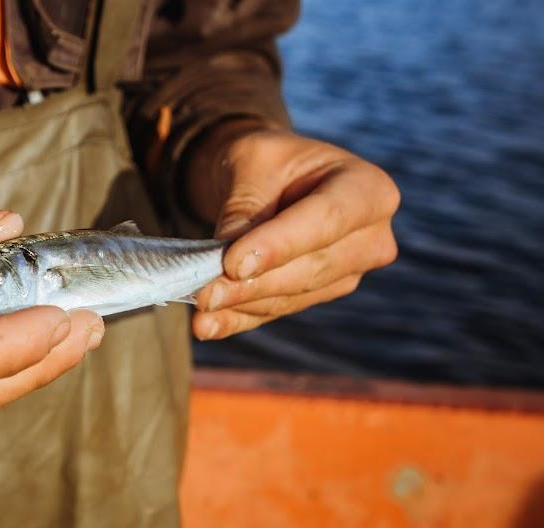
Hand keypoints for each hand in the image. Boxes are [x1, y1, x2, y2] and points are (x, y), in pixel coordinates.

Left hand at [184, 124, 399, 339]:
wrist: (271, 179)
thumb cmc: (268, 161)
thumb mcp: (252, 160)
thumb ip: (245, 206)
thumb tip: (227, 260)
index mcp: (368, 189)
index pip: (325, 221)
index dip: (279, 246)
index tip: (232, 264)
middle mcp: (370, 238)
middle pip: (309, 268)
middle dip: (252, 284)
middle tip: (203, 291)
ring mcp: (349, 273)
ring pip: (291, 296)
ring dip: (241, 303)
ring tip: (198, 303)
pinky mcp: (320, 295)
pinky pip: (276, 311)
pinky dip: (238, 318)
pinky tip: (207, 325)